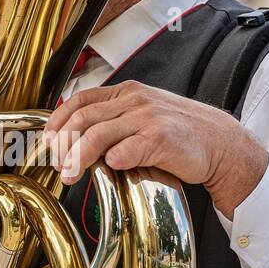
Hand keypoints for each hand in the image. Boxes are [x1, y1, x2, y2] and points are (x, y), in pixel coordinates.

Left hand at [44, 79, 268, 216]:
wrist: (220, 144)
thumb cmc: (181, 133)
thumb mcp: (145, 114)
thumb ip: (116, 119)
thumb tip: (78, 137)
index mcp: (127, 92)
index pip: (81, 100)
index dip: (58, 121)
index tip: (48, 142)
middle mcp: (135, 100)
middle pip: (83, 119)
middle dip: (63, 145)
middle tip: (58, 165)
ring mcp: (148, 118)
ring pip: (97, 135)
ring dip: (78, 158)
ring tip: (71, 175)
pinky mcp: (160, 140)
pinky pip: (125, 150)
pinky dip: (111, 161)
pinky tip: (109, 169)